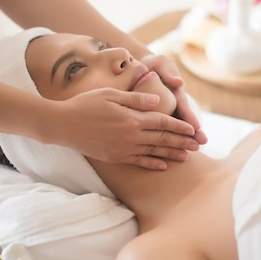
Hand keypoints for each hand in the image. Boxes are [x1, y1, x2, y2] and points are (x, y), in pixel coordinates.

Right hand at [50, 88, 200, 169]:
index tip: (193, 129)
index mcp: (132, 118)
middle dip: (182, 142)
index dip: (180, 126)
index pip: (163, 122)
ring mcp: (123, 149)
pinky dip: (153, 164)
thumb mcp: (111, 94)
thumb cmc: (85, 104)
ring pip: (154, 152)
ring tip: (187, 156)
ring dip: (172, 154)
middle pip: (162, 139)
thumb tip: (157, 101)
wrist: (62, 125)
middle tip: (198, 145)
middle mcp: (130, 136)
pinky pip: (138, 162)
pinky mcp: (115, 157)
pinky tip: (164, 165)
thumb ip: (135, 99)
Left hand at [141, 54, 207, 144]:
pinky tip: (162, 153)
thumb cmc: (152, 65)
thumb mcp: (160, 63)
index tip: (197, 128)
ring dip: (179, 140)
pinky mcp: (153, 118)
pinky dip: (162, 140)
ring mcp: (164, 112)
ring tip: (186, 153)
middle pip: (182, 121)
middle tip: (201, 144)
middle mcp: (172, 105)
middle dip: (192, 133)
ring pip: (172, 129)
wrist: (138, 69)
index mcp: (175, 94)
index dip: (190, 118)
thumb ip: (168, 72)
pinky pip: (158, 130)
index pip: (183, 107)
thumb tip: (179, 82)